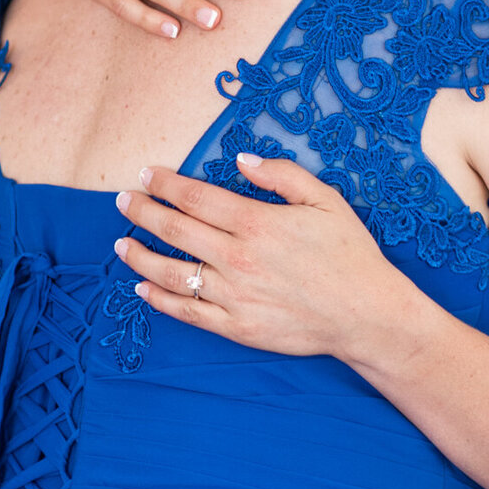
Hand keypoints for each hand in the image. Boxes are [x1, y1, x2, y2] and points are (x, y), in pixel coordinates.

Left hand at [113, 155, 415, 358]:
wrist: (367, 314)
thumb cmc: (349, 254)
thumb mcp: (325, 199)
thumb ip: (281, 175)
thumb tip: (240, 160)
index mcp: (256, 223)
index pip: (194, 197)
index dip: (164, 184)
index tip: (146, 175)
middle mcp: (237, 259)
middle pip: (175, 230)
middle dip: (142, 212)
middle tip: (123, 201)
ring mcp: (234, 296)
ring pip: (171, 274)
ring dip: (140, 256)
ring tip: (121, 244)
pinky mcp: (237, 328)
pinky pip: (187, 313)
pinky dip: (159, 300)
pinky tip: (142, 288)